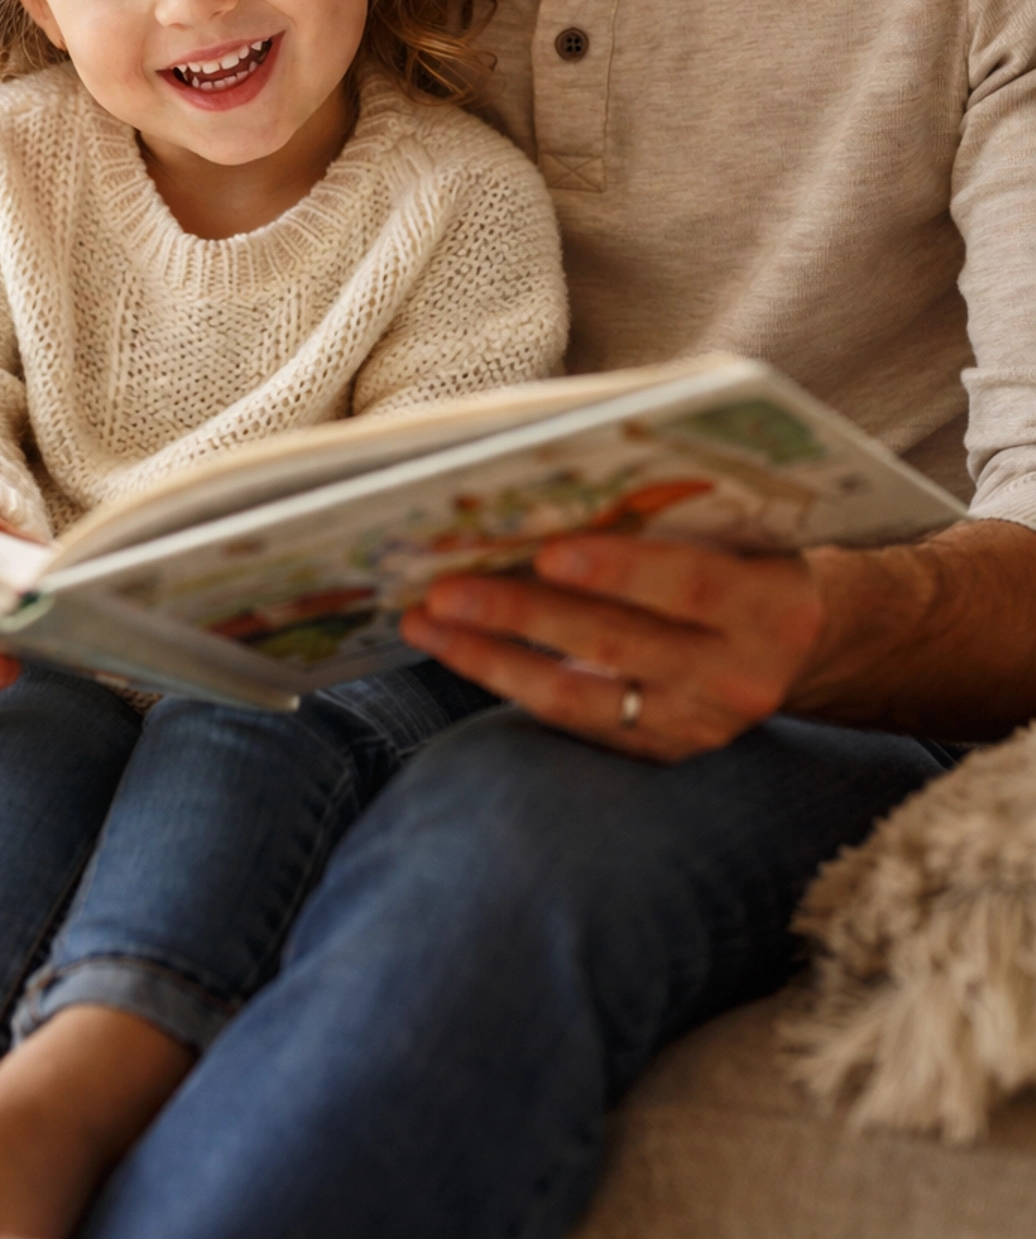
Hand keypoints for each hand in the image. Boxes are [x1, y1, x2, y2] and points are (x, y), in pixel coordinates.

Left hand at [401, 535, 824, 762]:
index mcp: (772, 606)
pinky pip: (578, 722)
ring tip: (427, 623)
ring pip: (582, 697)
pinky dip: (515, 684)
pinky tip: (463, 652)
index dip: (619, 570)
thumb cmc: (755, 553)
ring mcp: (700, 727)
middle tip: (445, 589)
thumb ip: (677, 516)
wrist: (810, 642)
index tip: (546, 549)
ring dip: (493, 659)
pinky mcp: (666, 754)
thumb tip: (553, 484)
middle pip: (617, 644)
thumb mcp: (745, 530)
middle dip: (522, 614)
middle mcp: (740, 677)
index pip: (691, 586)